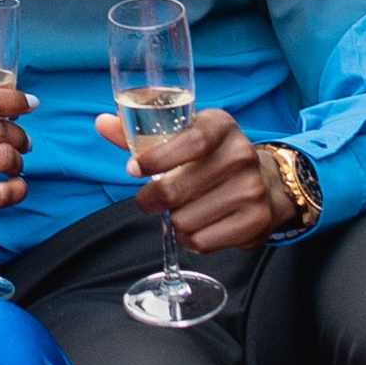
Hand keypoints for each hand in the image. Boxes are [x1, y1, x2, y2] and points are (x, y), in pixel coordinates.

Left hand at [94, 102, 278, 252]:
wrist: (264, 183)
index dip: (157, 158)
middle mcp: (241, 154)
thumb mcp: (181, 138)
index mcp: (220, 126)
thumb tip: (102, 122)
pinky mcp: (256, 221)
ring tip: (180, 211)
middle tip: (147, 200)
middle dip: (151, 199)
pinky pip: (203, 242)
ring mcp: (252, 189)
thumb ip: (141, 135)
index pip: (190, 140)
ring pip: (185, 220)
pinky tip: (196, 225)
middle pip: (177, 189)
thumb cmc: (209, 159)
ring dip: (174, 221)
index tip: (133, 169)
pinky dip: (190, 239)